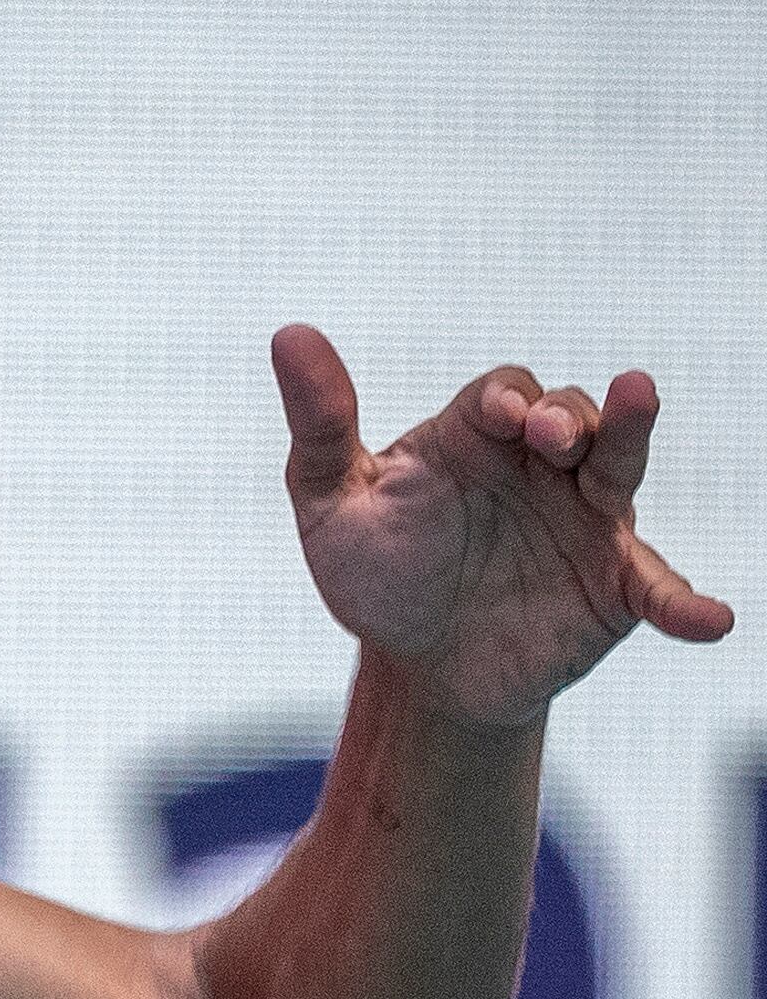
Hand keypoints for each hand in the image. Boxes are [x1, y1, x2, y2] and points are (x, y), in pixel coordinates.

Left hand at [277, 324, 731, 730]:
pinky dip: (685, 601)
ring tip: (641, 399)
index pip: (503, 394)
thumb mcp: (333, 506)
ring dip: (632, 433)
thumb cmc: (380, 574)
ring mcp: (586, 521)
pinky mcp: (614, 586)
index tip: (502, 418)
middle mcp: (543, 467)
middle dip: (567, 414)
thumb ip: (321, 427)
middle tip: (549, 435)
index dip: (507, 400)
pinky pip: (656, 587)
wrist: (417, 664)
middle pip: (573, 414)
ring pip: (620, 465)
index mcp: (478, 439)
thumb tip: (289, 334)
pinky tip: (709, 619)